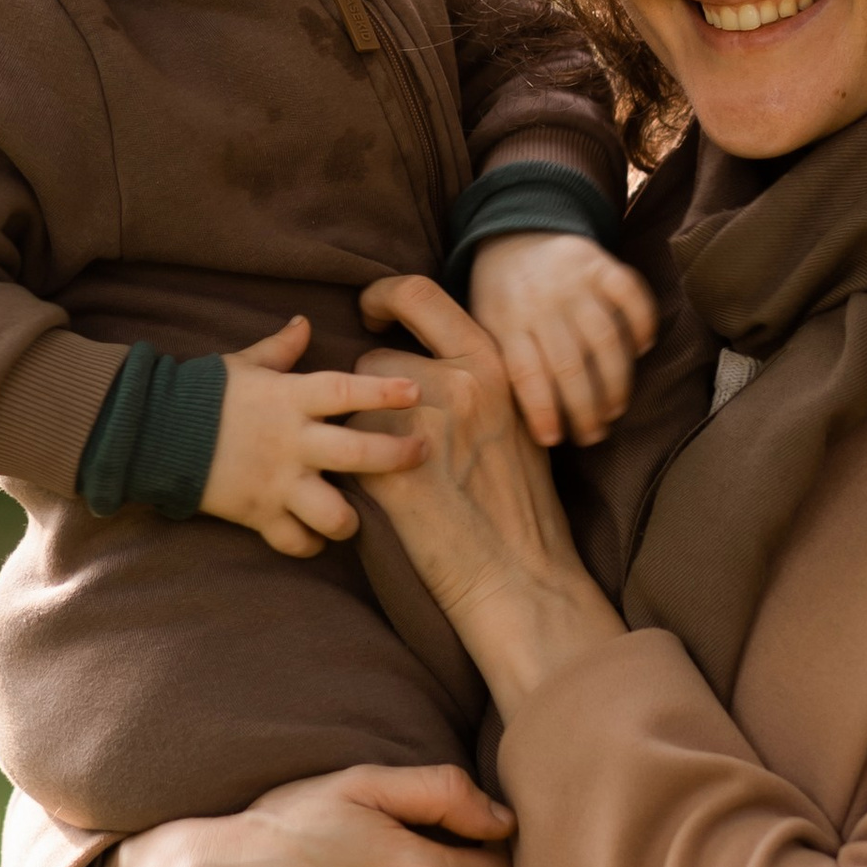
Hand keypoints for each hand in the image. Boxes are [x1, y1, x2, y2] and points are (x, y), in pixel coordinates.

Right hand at [199, 316, 426, 558]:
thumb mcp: (242, 364)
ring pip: (332, 513)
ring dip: (350, 520)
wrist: (151, 431)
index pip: (346, 391)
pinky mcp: (256, 513)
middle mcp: (291, 442)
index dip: (383, 392)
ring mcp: (276, 482)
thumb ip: (280, 349)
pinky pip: (294, 541)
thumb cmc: (200, 393)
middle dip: (396, 456)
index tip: (415, 392)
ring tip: (354, 518)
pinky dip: (308, 543)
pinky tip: (314, 537)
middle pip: (357, 454)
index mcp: (289, 398)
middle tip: (422, 454)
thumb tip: (304, 321)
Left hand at [355, 274, 625, 712]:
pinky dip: (352, 469)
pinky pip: (345, 449)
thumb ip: (479, 378)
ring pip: (354, 405)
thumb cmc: (520, 504)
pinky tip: (382, 495)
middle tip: (391, 429)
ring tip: (391, 468)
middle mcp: (458, 383)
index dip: (382, 296)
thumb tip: (437, 352)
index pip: (417, 293)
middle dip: (373, 393)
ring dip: (359, 431)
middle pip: (375, 359)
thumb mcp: (518, 418)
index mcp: (492, 362)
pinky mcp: (390, 472)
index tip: (371, 313)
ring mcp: (423, 427)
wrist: (521, 574)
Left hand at [466, 232, 657, 448]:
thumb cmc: (500, 299)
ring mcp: (572, 280)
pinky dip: (641, 323)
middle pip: (569, 364)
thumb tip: (527, 429)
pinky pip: (630, 294)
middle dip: (585, 408)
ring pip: (604, 338)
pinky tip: (642, 349)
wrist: (513, 234)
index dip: (543, 411)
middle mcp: (540, 301)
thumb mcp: (484, 328)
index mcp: (504, 321)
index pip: (526, 374)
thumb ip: (504, 367)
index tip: (555, 440)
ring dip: (616, 380)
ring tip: (616, 409)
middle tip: (595, 435)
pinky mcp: (600, 262)